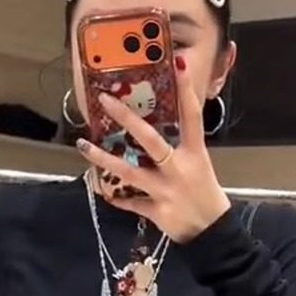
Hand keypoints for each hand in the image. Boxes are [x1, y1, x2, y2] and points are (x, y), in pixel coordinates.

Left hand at [76, 57, 230, 243]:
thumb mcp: (199, 164)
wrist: (212, 231)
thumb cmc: (205, 193)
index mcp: (194, 153)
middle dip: (127, 119)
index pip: (192, 115)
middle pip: (150, 140)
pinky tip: (102, 189)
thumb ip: (181, 146)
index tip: (178, 63)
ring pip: (129, 172)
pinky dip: (116, 197)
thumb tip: (155, 125)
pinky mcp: (156, 211)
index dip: (186, 89)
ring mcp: (166, 191)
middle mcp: (179, 169)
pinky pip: (130, 202)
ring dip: (103, 158)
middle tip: (106, 100)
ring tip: (83, 145)